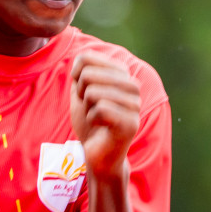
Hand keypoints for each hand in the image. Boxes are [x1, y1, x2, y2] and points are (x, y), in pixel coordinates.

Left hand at [70, 52, 141, 178]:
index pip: (86, 58)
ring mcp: (135, 104)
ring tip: (97, 117)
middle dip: (81, 94)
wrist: (98, 153)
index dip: (76, 78)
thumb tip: (81, 58)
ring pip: (93, 93)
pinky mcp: (131, 123)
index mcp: (122, 74)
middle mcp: (133, 85)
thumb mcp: (81, 92)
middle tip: (91, 108)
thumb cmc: (90, 121)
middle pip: (88, 74)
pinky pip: (100, 110)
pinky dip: (92, 120)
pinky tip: (101, 127)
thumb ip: (81, 72)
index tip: (84, 93)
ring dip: (87, 108)